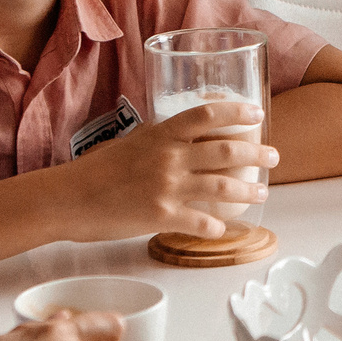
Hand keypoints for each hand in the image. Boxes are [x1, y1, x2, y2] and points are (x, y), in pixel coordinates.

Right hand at [64, 100, 277, 239]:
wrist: (67, 199)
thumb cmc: (94, 171)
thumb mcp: (129, 143)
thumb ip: (158, 140)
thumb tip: (180, 136)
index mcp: (160, 135)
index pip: (206, 115)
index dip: (236, 112)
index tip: (257, 114)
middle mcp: (168, 157)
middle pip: (225, 150)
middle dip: (256, 153)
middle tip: (274, 156)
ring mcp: (166, 187)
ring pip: (221, 186)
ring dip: (247, 190)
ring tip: (262, 192)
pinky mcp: (161, 217)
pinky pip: (201, 222)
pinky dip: (216, 226)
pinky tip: (224, 228)